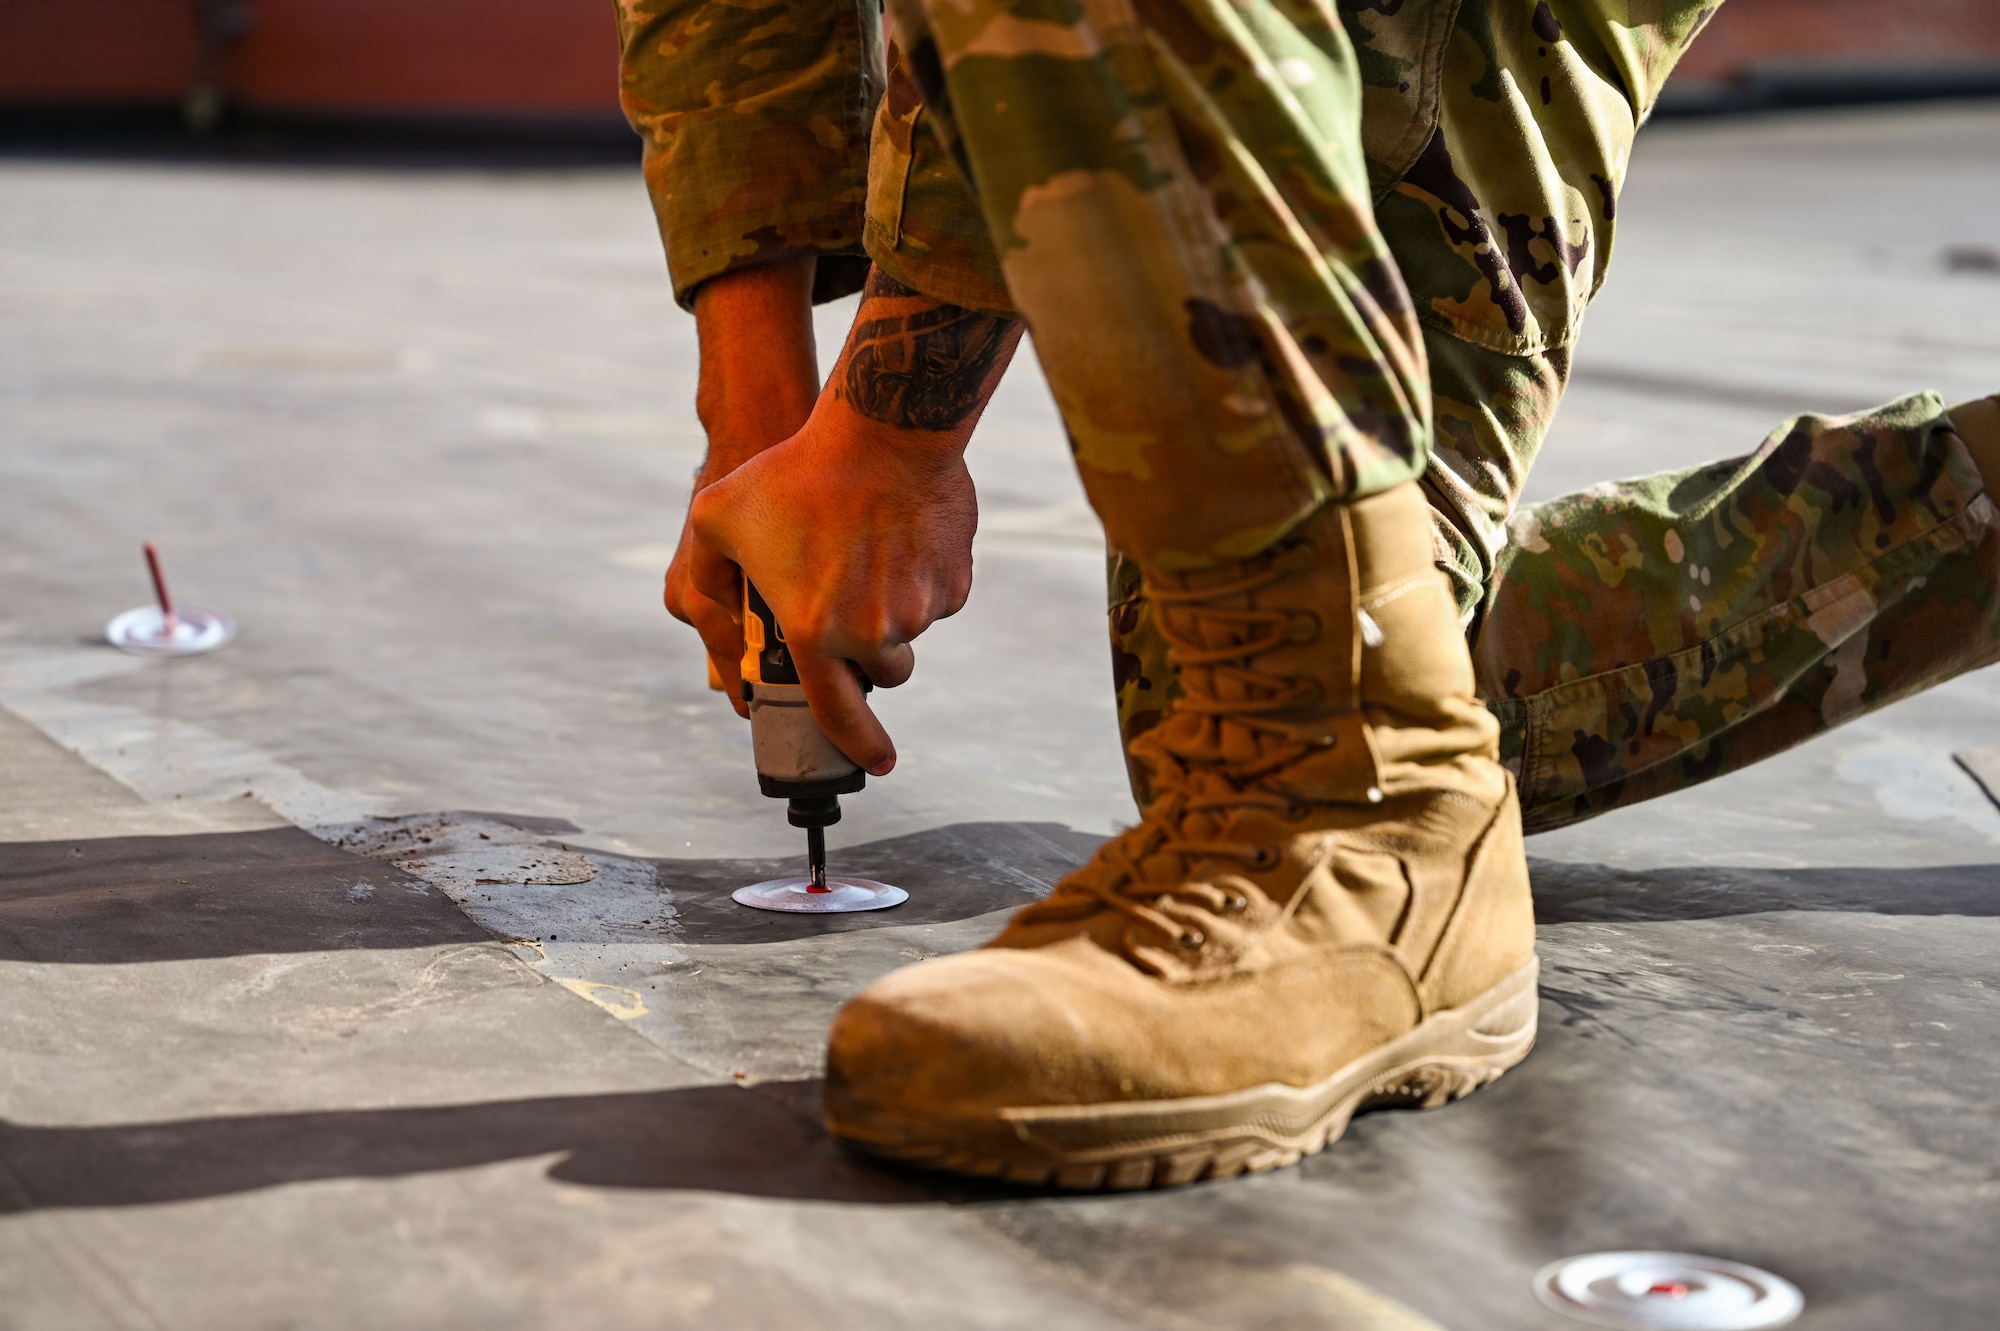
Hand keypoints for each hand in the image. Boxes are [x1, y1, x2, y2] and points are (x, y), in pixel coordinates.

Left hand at [692, 267, 1020, 772]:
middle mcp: (870, 634)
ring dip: (892, 610)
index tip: (877, 760)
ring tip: (868, 550)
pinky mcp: (954, 584)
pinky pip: (938, 598)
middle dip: (870, 656)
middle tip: (851, 608)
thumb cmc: (794, 471)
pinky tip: (899, 534)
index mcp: (814, 632)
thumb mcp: (716, 517)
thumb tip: (718, 620)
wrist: (885, 430)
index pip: (836, 712)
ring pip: (909, 631)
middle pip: (882, 672)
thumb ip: (705, 577)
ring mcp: (919, 611)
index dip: (858, 744)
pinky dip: (921, 578)